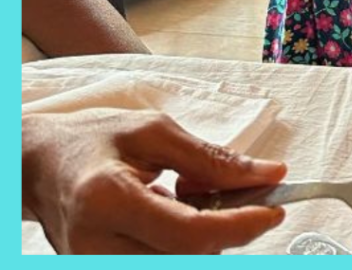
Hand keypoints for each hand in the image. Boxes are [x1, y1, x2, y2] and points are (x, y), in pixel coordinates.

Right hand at [22, 108, 286, 254]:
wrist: (39, 165)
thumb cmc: (94, 139)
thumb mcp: (155, 132)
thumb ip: (212, 158)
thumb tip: (269, 174)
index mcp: (108, 199)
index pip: (187, 233)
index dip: (239, 226)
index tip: (275, 208)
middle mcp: (95, 246)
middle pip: (186, 258)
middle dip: (229, 229)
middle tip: (244, 194)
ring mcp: (94, 266)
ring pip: (178, 265)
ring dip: (207, 236)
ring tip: (195, 194)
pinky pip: (163, 263)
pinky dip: (186, 242)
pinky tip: (179, 211)